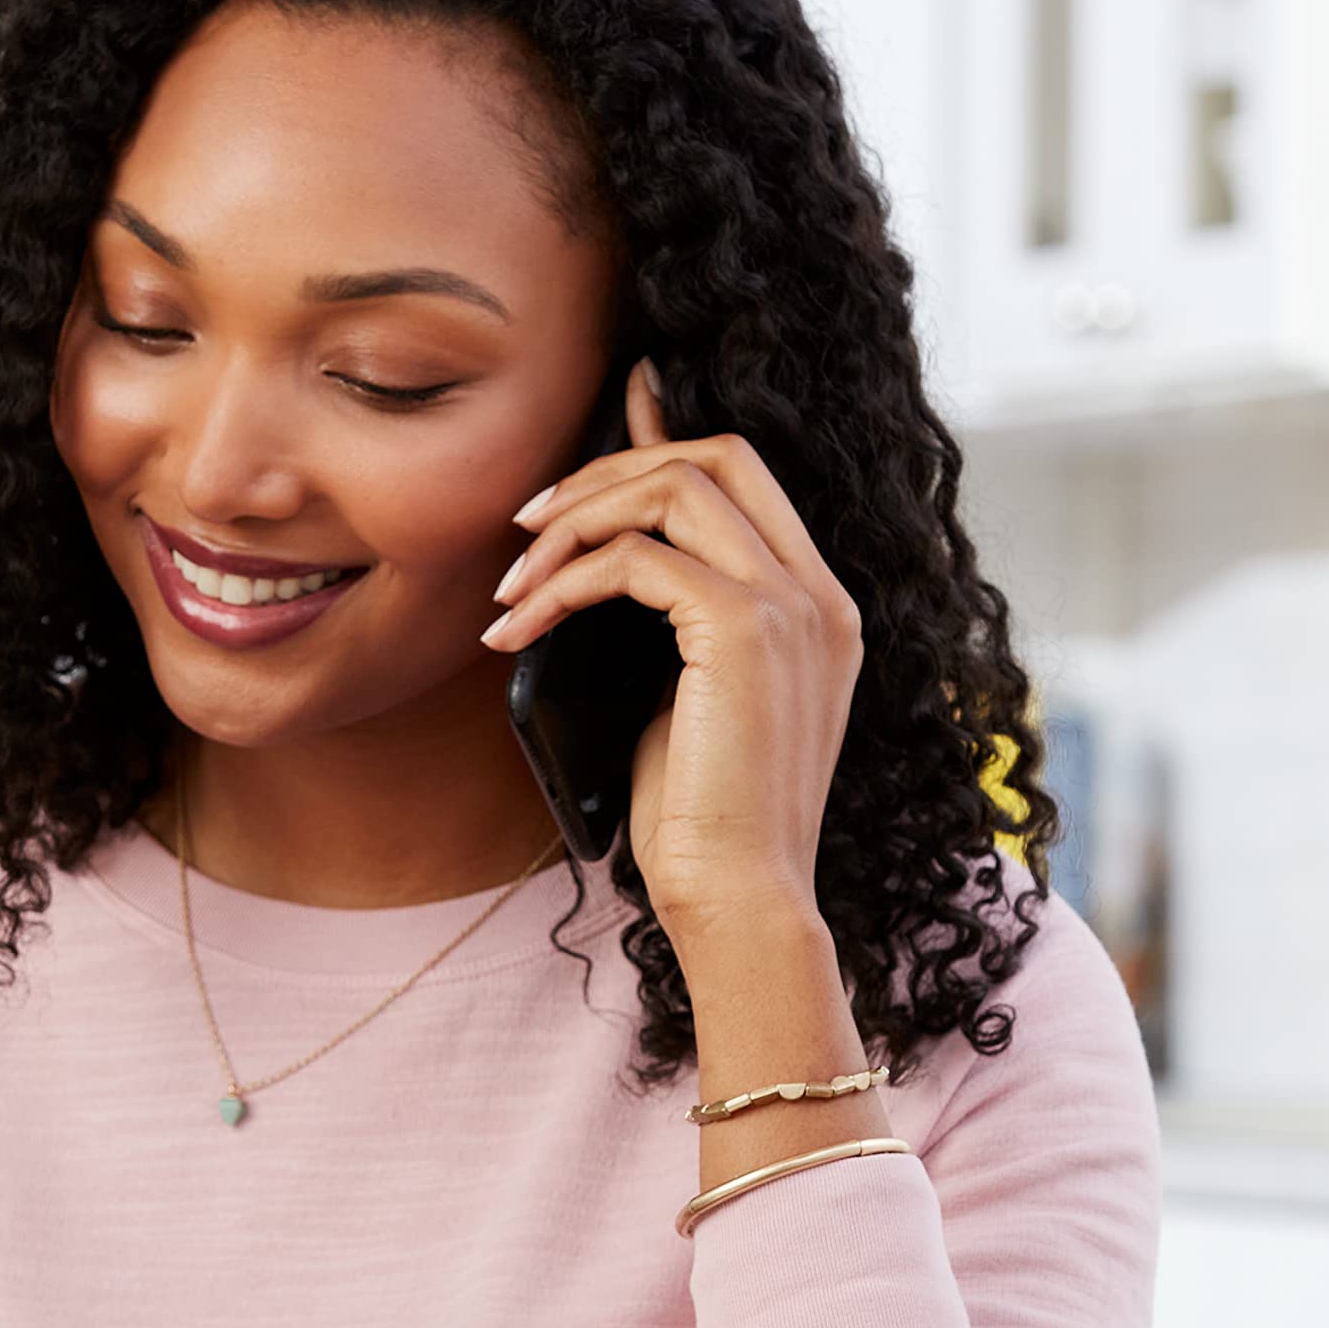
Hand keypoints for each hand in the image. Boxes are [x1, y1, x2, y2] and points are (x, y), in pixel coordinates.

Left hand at [481, 359, 862, 950]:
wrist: (738, 901)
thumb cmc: (702, 824)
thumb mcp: (680, 699)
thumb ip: (663, 620)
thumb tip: (602, 562)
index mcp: (817, 608)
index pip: (746, 476)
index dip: (664, 438)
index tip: (597, 426)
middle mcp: (819, 595)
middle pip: (714, 456)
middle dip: (608, 470)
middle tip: (527, 523)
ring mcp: (792, 607)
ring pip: (673, 488)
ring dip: (575, 522)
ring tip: (510, 585)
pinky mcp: (744, 631)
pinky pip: (636, 560)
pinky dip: (563, 582)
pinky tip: (517, 627)